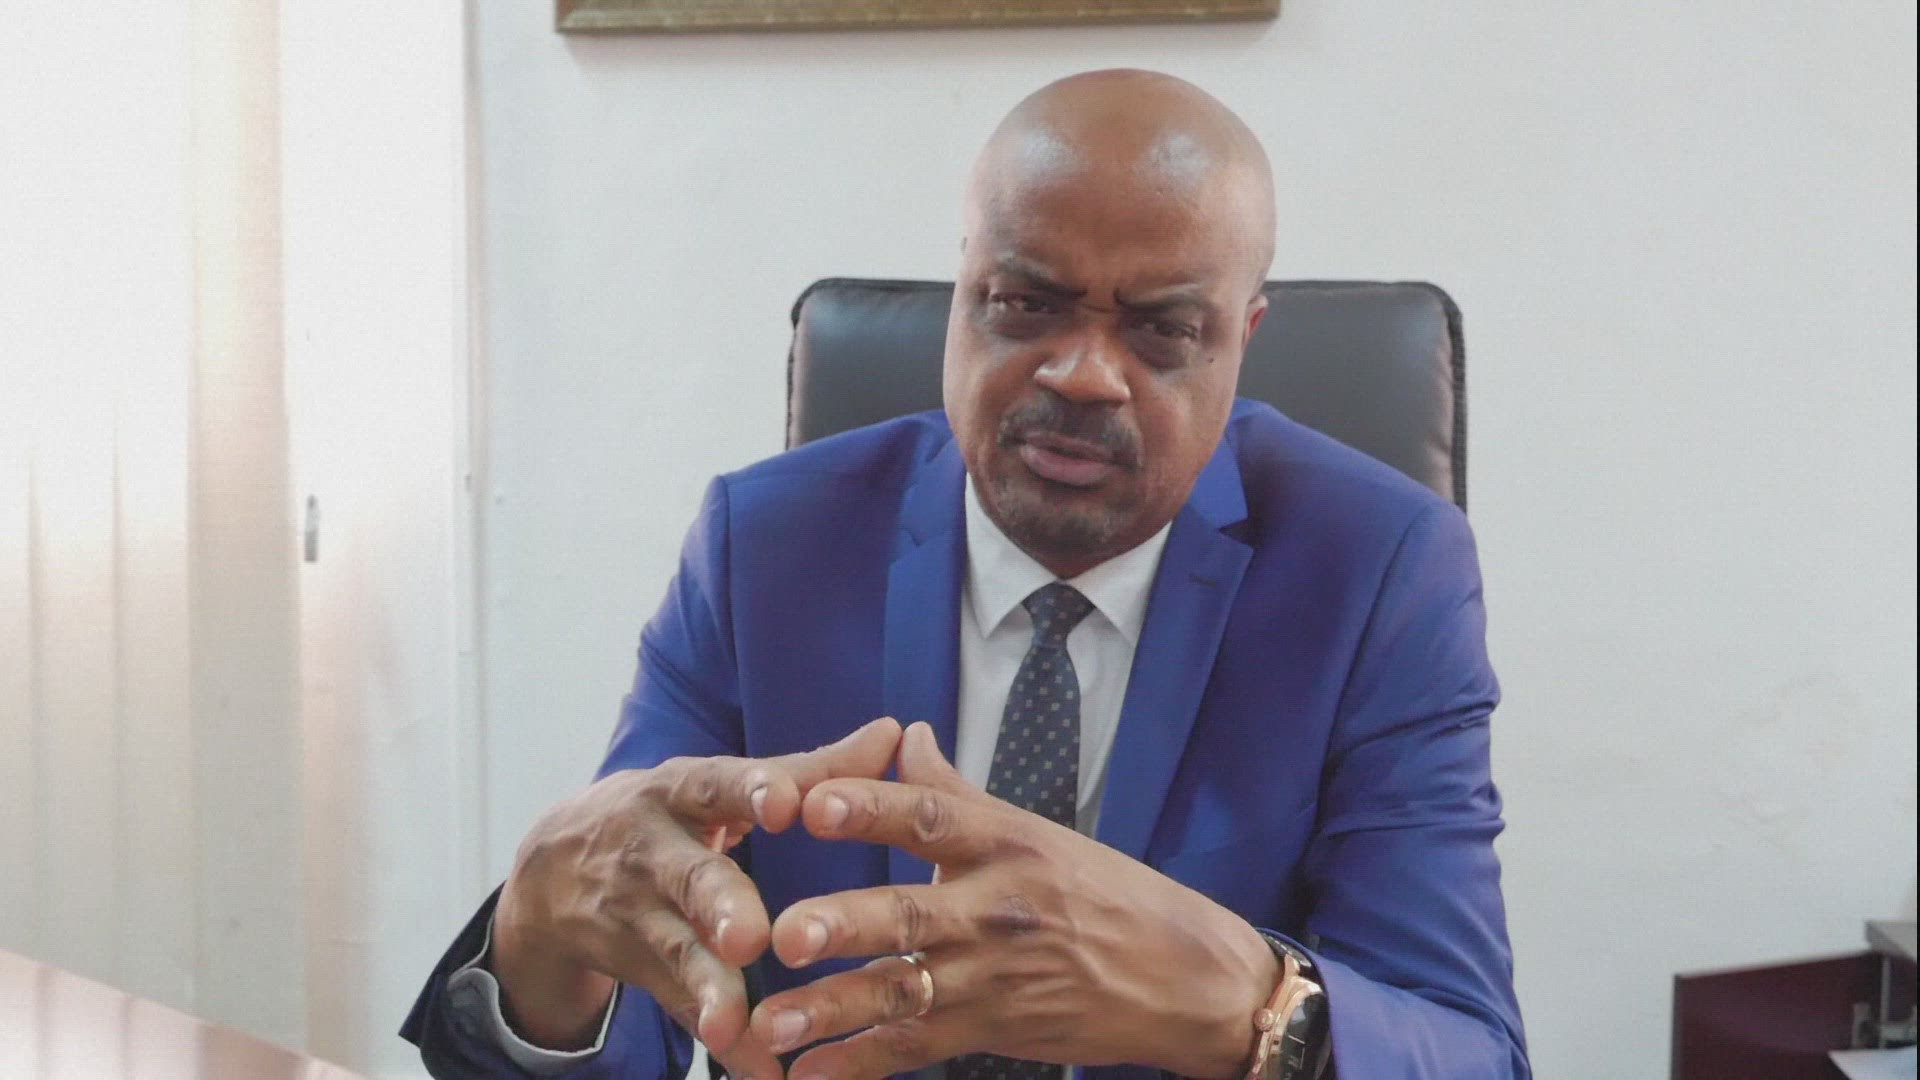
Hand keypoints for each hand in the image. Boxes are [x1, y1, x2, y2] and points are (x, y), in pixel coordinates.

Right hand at [491, 717, 903, 1079]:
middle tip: (749, 936)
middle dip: (719, 906)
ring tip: (734, 1026)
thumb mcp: (722, 783)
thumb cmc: (669, 814)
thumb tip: (896, 733)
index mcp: (683, 791)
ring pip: (677, 953)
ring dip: (709, 990)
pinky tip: (762, 1072)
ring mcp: (639, 914)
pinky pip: (685, 1008)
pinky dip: (728, 1043)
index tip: (787, 803)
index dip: (751, 791)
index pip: (717, 785)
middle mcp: (654, 850)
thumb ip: (813, 767)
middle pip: (690, 877)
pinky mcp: (641, 969)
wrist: (552, 870)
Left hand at [748, 722, 1278, 1079]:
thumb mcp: (1037, 831)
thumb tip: (903, 735)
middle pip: (911, 913)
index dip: (871, 807)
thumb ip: (954, 790)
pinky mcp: (996, 1029)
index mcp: (1006, 842)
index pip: (930, 815)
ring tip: (769, 1024)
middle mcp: (998, 907)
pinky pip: (917, 1048)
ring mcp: (996, 975)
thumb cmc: (1106, 893)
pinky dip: (861, 1064)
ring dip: (832, 1010)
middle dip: (845, 924)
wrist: (1186, 978)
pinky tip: (810, 1075)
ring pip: (902, 991)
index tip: (812, 803)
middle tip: (786, 934)